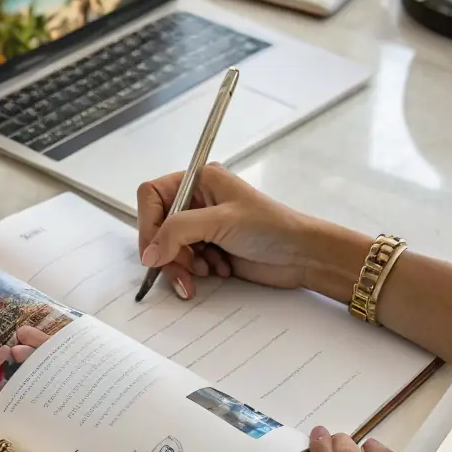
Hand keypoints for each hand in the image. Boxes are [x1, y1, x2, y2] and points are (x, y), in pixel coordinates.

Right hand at [136, 164, 319, 297]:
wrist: (302, 256)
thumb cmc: (272, 227)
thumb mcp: (221, 221)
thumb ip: (178, 232)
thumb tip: (149, 253)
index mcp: (199, 180)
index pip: (152, 196)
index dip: (149, 223)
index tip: (154, 250)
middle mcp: (197, 200)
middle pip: (157, 227)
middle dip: (168, 252)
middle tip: (183, 269)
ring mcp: (202, 225)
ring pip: (168, 248)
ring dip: (183, 265)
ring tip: (207, 271)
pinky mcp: (209, 248)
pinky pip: (184, 262)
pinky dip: (196, 271)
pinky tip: (219, 270)